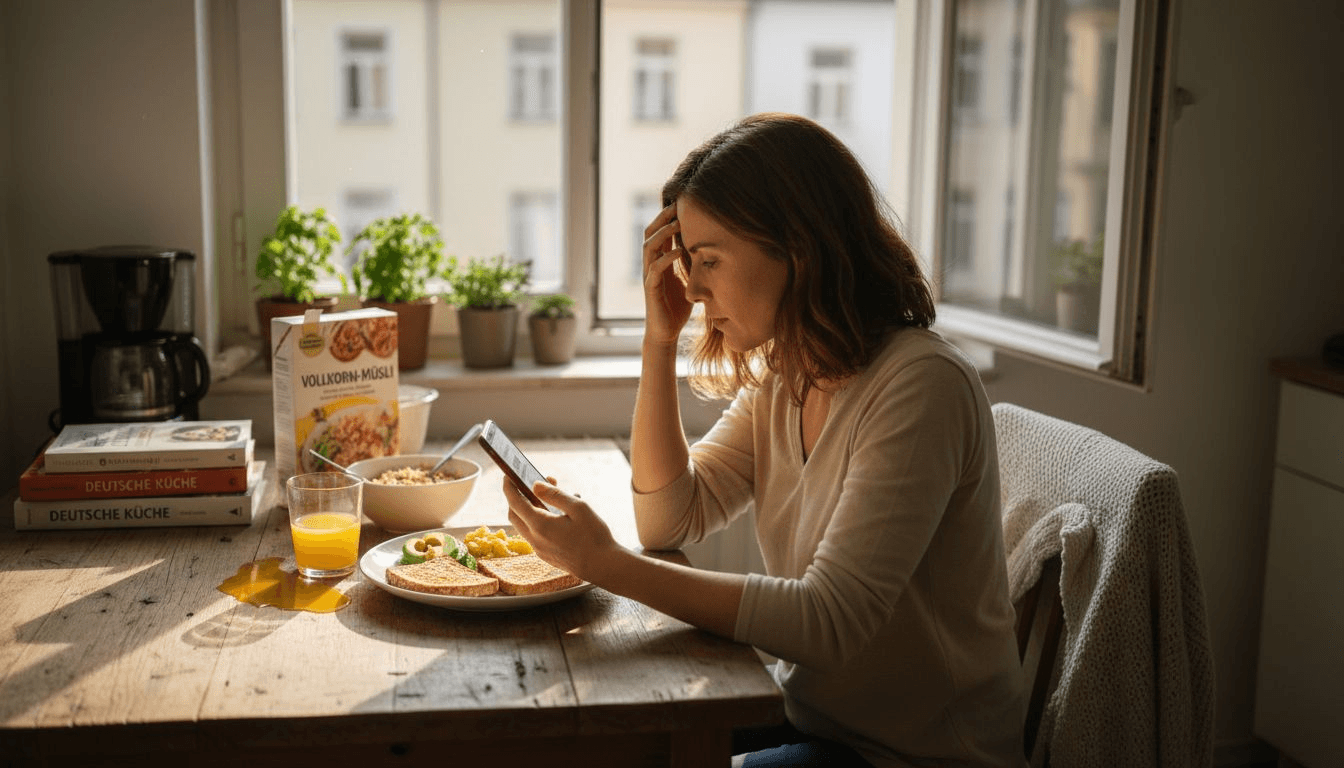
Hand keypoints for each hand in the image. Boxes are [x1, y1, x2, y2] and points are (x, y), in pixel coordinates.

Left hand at [502, 477, 623, 583]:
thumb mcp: (578, 508)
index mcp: (540, 525)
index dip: (509, 487)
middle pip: (514, 514)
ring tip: (550, 495)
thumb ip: (555, 495)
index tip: (507, 475)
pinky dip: (538, 520)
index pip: (515, 502)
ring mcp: (539, 549)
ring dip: (530, 508)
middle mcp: (535, 539)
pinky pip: (535, 534)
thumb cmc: (594, 536)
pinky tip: (558, 514)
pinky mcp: (546, 555)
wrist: (603, 567)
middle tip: (530, 483)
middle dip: (517, 497)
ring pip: (524, 525)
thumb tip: (535, 485)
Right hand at [642, 203, 692, 346]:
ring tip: (678, 223)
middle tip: (677, 206)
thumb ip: (692, 264)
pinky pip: (654, 269)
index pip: (659, 233)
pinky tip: (679, 251)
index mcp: (659, 261)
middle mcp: (651, 265)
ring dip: (663, 233)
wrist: (666, 332)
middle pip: (650, 233)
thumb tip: (712, 249)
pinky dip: (666, 258)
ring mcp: (649, 276)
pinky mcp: (650, 290)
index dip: (667, 217)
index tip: (682, 204)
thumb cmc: (678, 307)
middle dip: (662, 218)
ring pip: (649, 247)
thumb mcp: (689, 280)